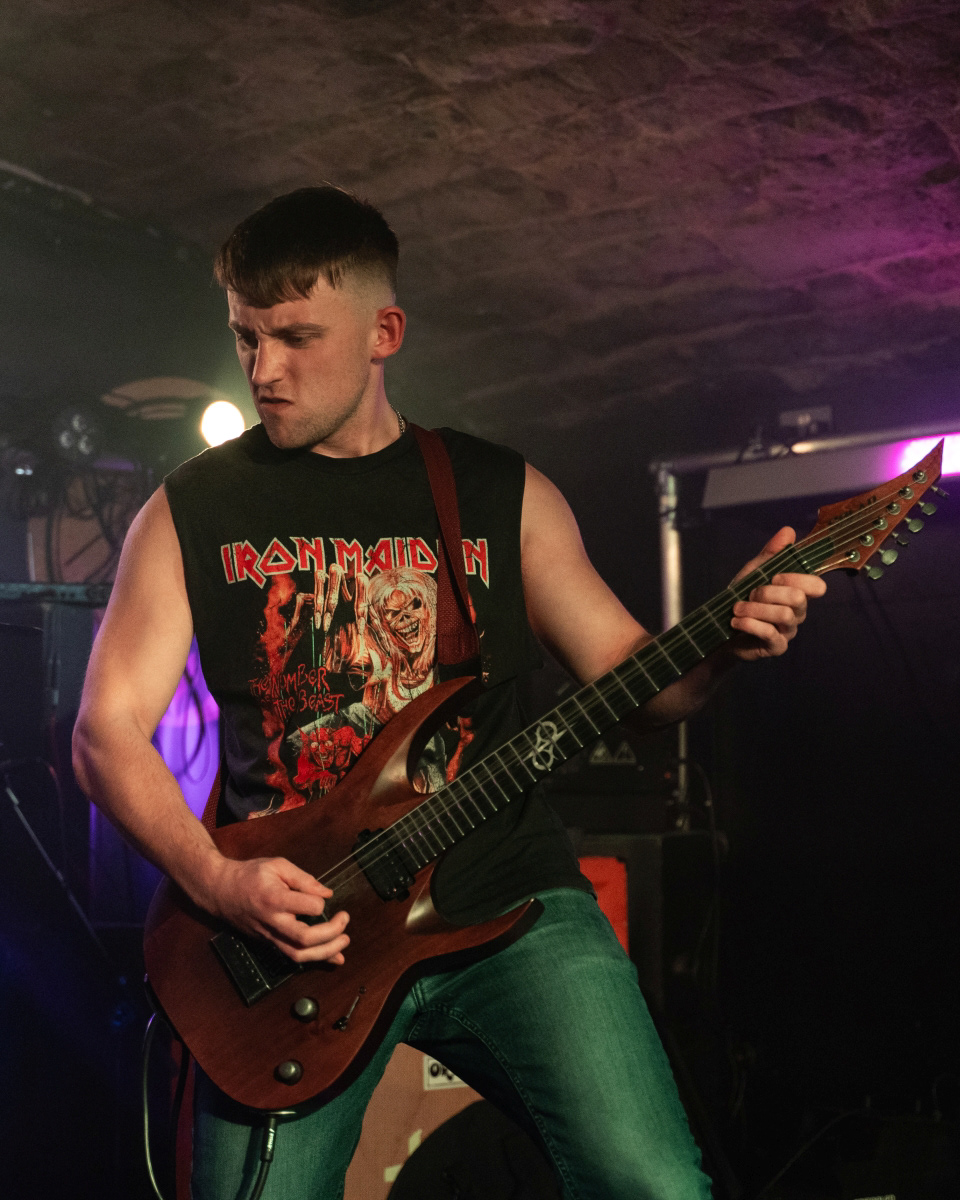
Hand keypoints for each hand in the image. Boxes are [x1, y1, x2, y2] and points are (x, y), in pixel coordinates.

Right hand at [203, 854, 350, 964]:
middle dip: (331, 934)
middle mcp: (272, 922)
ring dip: (326, 952)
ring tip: (344, 942)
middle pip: (305, 939)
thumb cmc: (249, 875)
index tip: (321, 895)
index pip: (309, 907)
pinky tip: (333, 957)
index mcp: (275, 899)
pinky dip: (315, 959)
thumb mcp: (277, 865)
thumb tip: (326, 894)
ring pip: (299, 955)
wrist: (220, 890)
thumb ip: (304, 879)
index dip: (320, 902)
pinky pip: (293, 956)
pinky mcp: (269, 943)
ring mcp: (269, 936)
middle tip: (345, 921)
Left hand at [728, 526, 826, 661]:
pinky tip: (736, 622)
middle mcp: (798, 613)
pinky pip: (770, 634)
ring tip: (737, 609)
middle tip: (749, 594)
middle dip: (768, 592)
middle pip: (798, 598)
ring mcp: (789, 631)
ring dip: (755, 609)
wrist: (722, 628)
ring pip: (783, 615)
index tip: (774, 577)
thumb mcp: (754, 572)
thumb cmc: (743, 598)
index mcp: (797, 593)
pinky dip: (749, 624)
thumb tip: (788, 530)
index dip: (796, 579)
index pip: (816, 586)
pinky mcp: (777, 647)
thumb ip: (771, 553)